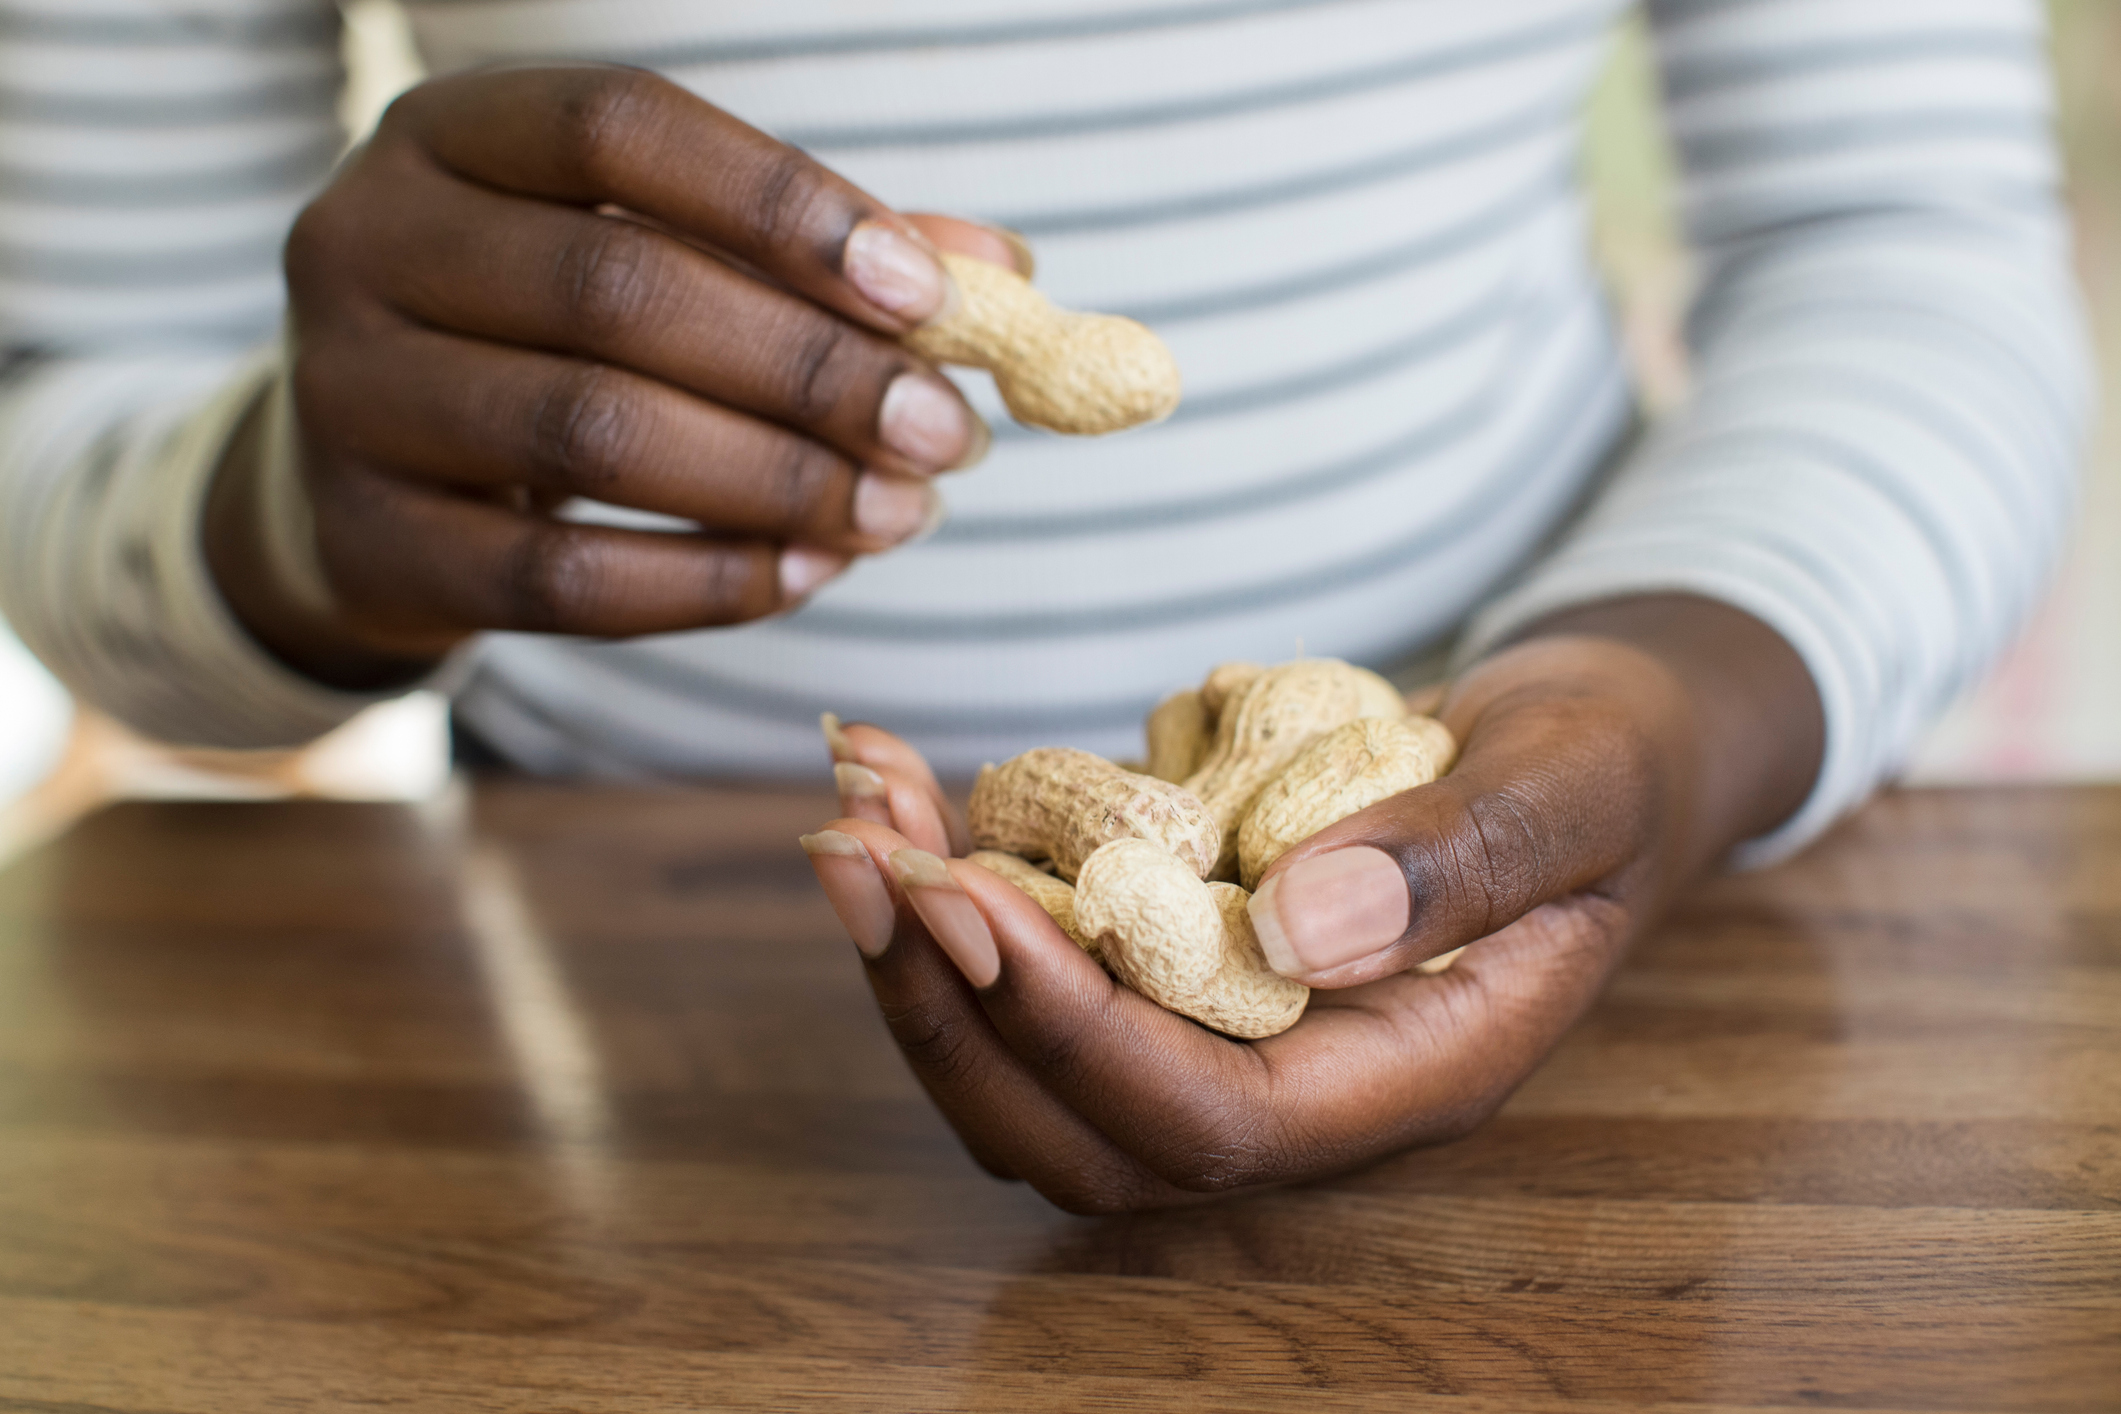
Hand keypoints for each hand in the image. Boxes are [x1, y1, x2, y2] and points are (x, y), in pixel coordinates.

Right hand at [207, 66, 1018, 686]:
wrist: (366, 485)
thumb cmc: (549, 342)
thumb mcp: (655, 260)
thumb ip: (810, 256)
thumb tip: (1001, 272)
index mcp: (447, 133)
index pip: (621, 129)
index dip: (784, 203)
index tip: (929, 294)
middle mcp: (367, 243)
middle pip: (616, 288)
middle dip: (812, 370)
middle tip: (949, 434)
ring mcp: (347, 398)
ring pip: (591, 433)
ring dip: (779, 482)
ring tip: (901, 511)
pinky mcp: (371, 545)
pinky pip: (563, 578)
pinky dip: (709, 581)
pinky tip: (808, 573)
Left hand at [804, 596, 1822, 1209]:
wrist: (1593, 744)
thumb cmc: (1604, 766)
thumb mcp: (1573, 790)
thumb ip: (1459, 865)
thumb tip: (1297, 926)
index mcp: (1407, 1078)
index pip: (1211, 1120)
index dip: (1074, 1029)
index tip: (967, 900)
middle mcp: (1302, 1087)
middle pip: (1081, 1129)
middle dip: (950, 1002)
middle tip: (856, 852)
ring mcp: (1232, 1034)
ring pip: (1034, 1070)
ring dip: (922, 952)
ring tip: (858, 809)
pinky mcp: (1180, 966)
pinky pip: (1043, 975)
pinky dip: (957, 895)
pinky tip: (914, 791)